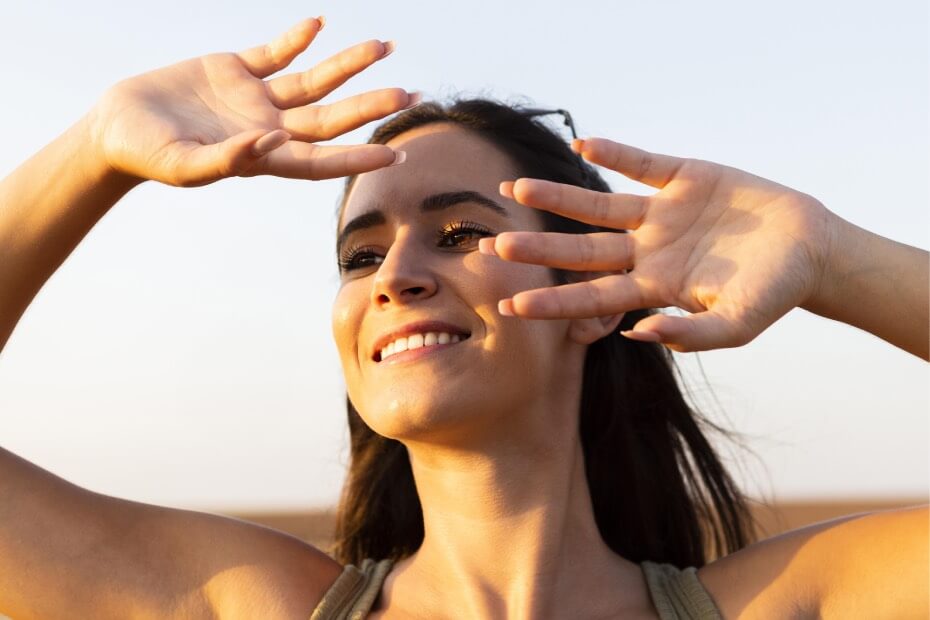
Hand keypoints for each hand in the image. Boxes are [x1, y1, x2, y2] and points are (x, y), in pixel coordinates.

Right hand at [87, 17, 414, 186]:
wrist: (116, 126)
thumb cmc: (146, 154)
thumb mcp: (183, 164)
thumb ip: (227, 159)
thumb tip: (272, 144)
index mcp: (262, 158)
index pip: (321, 161)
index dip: (357, 157)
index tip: (395, 154)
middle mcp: (268, 128)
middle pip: (330, 117)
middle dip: (369, 106)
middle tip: (409, 95)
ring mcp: (255, 98)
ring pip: (314, 81)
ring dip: (348, 65)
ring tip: (384, 46)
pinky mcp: (236, 69)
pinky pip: (276, 52)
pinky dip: (297, 39)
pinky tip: (319, 25)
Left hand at [481, 138, 837, 351]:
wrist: (809, 248)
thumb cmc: (773, 293)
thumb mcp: (737, 325)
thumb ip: (691, 335)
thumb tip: (638, 334)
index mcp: (654, 287)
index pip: (593, 296)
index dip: (553, 303)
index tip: (511, 307)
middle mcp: (647, 250)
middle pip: (582, 251)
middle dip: (540, 250)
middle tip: (495, 248)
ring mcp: (661, 213)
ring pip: (598, 205)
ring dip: (559, 198)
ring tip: (516, 189)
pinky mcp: (683, 177)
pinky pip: (641, 163)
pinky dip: (615, 152)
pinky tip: (582, 143)